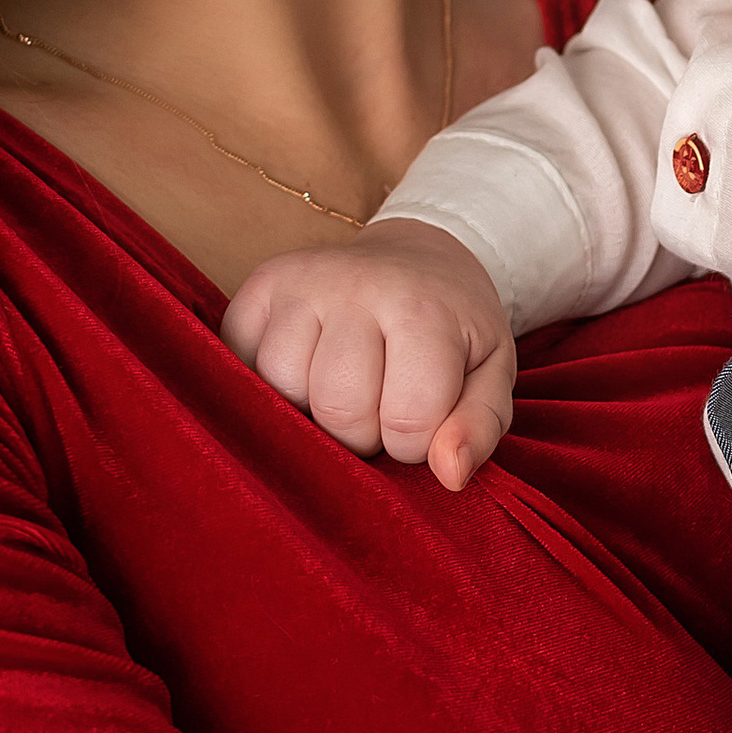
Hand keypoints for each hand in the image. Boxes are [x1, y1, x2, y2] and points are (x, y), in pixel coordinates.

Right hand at [222, 219, 514, 491]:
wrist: (417, 258)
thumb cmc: (454, 331)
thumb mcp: (491, 376)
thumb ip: (478, 428)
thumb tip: (449, 474)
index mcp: (422, 309)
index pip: (407, 422)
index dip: (414, 443)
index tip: (421, 419)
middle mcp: (354, 285)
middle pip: (337, 410)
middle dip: (361, 434)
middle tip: (379, 407)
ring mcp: (299, 282)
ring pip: (280, 389)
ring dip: (311, 412)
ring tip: (342, 390)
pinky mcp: (259, 285)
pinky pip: (240, 364)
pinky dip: (268, 387)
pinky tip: (305, 374)